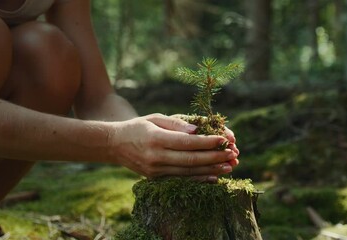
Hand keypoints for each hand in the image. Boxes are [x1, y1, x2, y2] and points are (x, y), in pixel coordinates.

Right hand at [107, 114, 237, 180]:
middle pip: (191, 159)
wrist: (114, 145)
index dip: (207, 141)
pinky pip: (181, 179)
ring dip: (211, 170)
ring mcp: (155, 171)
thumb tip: (198, 130)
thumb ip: (176, 124)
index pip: (187, 142)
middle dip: (214, 157)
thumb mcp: (155, 118)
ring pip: (188, 172)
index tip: (223, 139)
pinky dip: (199, 179)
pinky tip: (214, 177)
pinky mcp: (156, 179)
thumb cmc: (138, 127)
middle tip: (232, 154)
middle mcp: (156, 157)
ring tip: (229, 166)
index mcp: (155, 139)